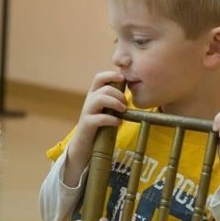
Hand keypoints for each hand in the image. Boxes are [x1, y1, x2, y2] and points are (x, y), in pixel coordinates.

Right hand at [64, 72, 126, 186]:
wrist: (84, 145)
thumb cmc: (100, 126)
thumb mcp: (107, 110)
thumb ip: (115, 100)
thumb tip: (134, 90)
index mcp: (94, 95)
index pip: (100, 77)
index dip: (112, 75)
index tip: (124, 79)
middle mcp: (89, 101)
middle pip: (103, 88)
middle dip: (118, 93)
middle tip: (126, 104)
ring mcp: (87, 113)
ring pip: (99, 99)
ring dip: (114, 102)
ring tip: (123, 110)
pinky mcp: (87, 125)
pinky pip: (98, 118)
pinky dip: (111, 119)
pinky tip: (118, 123)